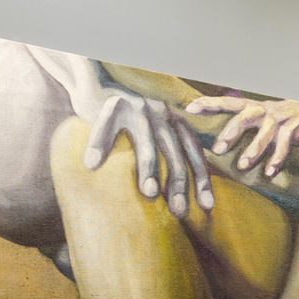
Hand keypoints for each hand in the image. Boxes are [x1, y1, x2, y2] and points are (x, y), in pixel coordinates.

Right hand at [81, 88, 210, 217]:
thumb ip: (168, 156)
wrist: (98, 88)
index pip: (195, 155)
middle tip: (179, 210)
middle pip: (176, 153)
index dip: (202, 181)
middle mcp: (163, 114)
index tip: (207, 207)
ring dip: (149, 169)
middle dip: (180, 184)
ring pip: (146, 142)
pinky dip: (98, 145)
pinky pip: (105, 126)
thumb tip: (179, 199)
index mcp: (177, 124)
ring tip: (150, 193)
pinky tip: (92, 164)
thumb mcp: (153, 137)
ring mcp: (139, 108)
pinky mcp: (113, 104)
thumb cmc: (126, 125)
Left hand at [185, 96, 298, 178]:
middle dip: (232, 131)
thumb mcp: (261, 116)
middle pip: (246, 116)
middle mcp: (266, 109)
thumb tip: (214, 140)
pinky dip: (278, 158)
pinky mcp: (298, 124)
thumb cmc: (280, 119)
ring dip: (255, 149)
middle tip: (219, 149)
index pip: (228, 103)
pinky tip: (269, 172)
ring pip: (266, 132)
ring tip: (244, 165)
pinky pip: (287, 142)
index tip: (189, 108)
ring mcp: (282, 117)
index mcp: (254, 107)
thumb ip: (242, 122)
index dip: (209, 104)